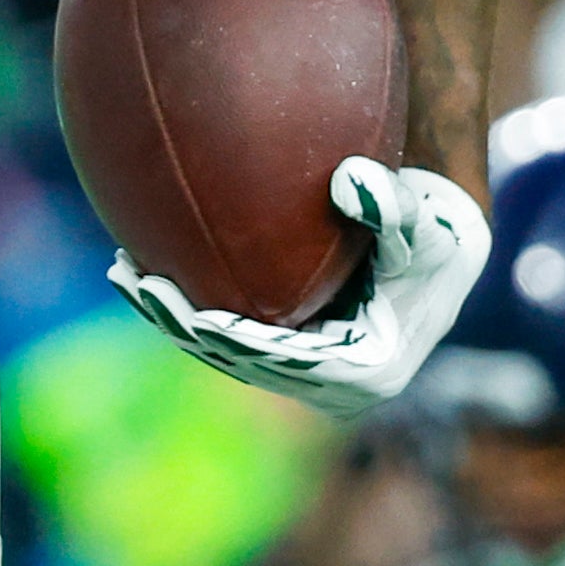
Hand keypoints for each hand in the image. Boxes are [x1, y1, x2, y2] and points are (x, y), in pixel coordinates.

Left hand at [111, 157, 490, 418]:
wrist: (440, 245)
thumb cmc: (437, 234)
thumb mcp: (428, 223)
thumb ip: (394, 207)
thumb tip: (352, 181)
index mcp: (370, 369)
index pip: (291, 362)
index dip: (238, 342)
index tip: (193, 312)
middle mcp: (336, 384)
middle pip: (247, 362)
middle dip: (187, 327)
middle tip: (136, 280)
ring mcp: (310, 375)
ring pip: (229, 354)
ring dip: (173, 318)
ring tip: (124, 272)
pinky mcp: (289, 354)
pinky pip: (228, 337)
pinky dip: (186, 308)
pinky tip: (142, 265)